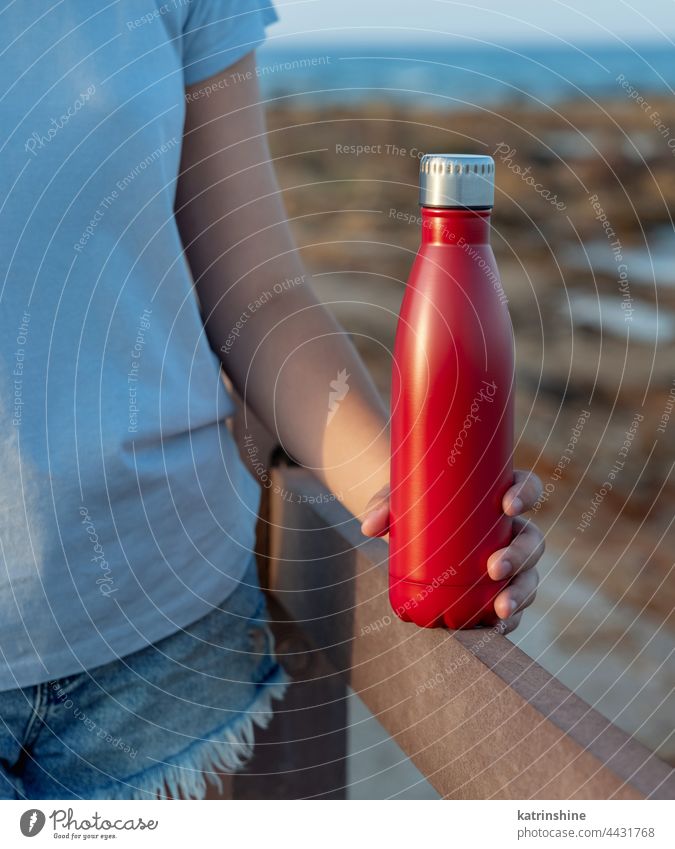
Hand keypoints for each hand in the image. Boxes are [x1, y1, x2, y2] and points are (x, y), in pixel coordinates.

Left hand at [360, 470, 543, 633]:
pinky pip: (514, 603)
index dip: (525, 494)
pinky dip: (511, 618)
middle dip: (519, 556)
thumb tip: (368, 528)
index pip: (527, 488)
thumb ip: (383, 507)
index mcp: (497, 494)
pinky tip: (500, 627)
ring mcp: (508, 559)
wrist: (409, 524)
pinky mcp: (497, 588)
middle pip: (531, 540)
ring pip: (528, 575)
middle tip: (493, 568)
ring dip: (520, 592)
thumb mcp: (398, 497)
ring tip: (500, 608)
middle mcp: (511, 528)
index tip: (507, 505)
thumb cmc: (413, 502)